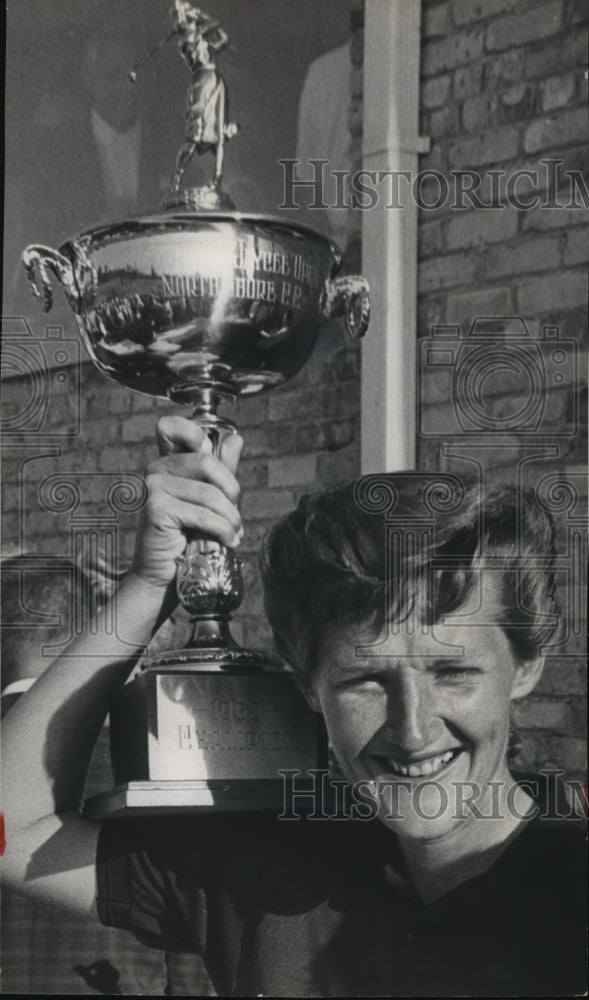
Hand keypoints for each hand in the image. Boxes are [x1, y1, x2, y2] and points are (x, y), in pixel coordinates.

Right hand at [130, 415, 242, 589]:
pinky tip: (228, 541)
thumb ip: (221, 469)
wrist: (164, 576)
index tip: (211, 451)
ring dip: (230, 517)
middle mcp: (156, 470)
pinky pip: (203, 514)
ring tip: (234, 533)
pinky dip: (222, 530)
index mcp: (168, 463)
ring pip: (209, 493)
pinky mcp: (156, 509)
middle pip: (206, 462)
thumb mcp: (209, 499)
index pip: (170, 427)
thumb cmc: (187, 537)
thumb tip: (236, 438)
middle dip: (231, 490)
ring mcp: (153, 488)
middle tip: (235, 513)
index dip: (193, 432)